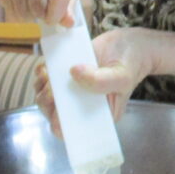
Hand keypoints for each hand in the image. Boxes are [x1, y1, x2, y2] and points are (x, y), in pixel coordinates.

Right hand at [0, 0, 77, 24]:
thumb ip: (70, 3)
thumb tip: (68, 23)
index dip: (57, 15)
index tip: (54, 19)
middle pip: (39, 7)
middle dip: (43, 16)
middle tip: (44, 10)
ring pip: (23, 11)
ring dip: (30, 16)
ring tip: (34, 6)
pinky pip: (10, 9)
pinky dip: (17, 14)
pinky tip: (23, 4)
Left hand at [34, 28, 174, 137]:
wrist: (131, 43)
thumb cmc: (132, 62)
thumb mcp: (122, 75)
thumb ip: (100, 80)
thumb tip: (74, 73)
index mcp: (99, 116)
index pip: (74, 130)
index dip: (60, 122)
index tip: (57, 107)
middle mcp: (84, 106)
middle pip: (56, 114)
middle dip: (48, 102)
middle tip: (51, 86)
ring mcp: (75, 91)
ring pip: (49, 98)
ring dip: (42, 87)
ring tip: (47, 73)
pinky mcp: (68, 75)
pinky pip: (49, 81)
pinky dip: (42, 75)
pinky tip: (45, 67)